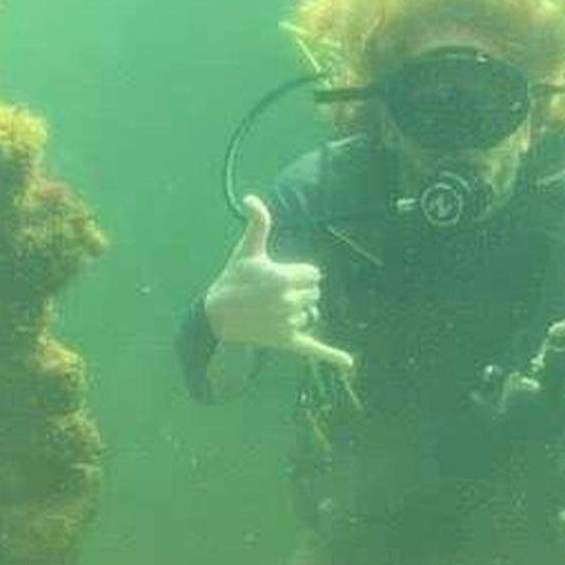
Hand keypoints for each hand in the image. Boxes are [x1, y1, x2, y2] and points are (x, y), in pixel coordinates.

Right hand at [204, 195, 354, 373]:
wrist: (216, 314)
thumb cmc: (234, 278)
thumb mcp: (246, 250)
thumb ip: (258, 223)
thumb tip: (251, 199)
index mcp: (283, 277)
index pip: (314, 274)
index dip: (300, 273)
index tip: (279, 275)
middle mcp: (287, 301)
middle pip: (315, 292)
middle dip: (300, 291)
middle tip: (274, 293)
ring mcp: (289, 322)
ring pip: (311, 313)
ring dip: (298, 310)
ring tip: (273, 309)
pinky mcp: (288, 341)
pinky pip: (315, 349)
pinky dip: (333, 357)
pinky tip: (348, 365)